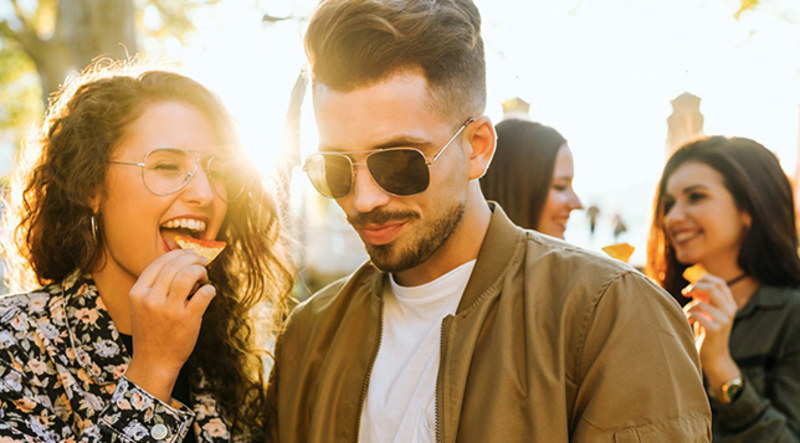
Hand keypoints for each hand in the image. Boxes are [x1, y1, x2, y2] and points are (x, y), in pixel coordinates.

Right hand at [124, 250, 216, 401]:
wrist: (154, 362)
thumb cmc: (152, 332)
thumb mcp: (143, 306)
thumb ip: (155, 286)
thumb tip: (181, 261)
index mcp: (138, 293)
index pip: (159, 262)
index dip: (177, 254)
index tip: (189, 255)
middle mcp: (151, 299)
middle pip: (175, 265)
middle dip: (193, 259)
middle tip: (202, 262)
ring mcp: (169, 310)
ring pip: (188, 274)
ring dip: (201, 271)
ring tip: (205, 277)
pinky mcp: (187, 319)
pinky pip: (204, 293)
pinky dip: (210, 289)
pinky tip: (209, 292)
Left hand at [682, 273, 740, 389]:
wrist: (714, 356)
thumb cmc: (707, 331)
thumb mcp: (708, 312)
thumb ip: (704, 298)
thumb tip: (694, 285)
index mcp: (730, 304)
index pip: (720, 283)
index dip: (704, 279)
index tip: (691, 286)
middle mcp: (730, 310)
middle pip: (712, 288)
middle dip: (694, 287)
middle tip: (684, 292)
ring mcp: (724, 320)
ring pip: (700, 303)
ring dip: (689, 307)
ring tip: (687, 314)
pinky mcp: (716, 329)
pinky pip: (696, 314)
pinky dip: (688, 316)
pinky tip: (688, 322)